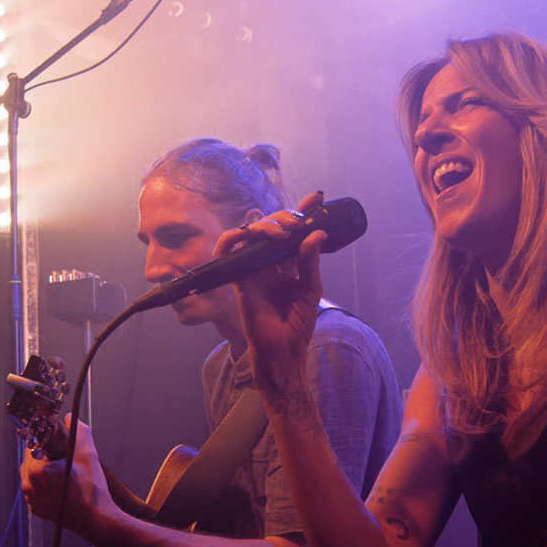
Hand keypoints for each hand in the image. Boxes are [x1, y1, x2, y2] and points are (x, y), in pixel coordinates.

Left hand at [20, 415, 120, 542]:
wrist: (97, 520)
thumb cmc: (92, 490)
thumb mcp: (87, 455)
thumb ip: (78, 432)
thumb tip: (70, 418)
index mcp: (36, 471)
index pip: (34, 446)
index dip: (47, 441)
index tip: (58, 441)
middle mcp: (29, 486)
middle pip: (31, 460)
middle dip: (44, 455)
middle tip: (63, 457)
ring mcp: (32, 500)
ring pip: (32, 475)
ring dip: (43, 470)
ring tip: (63, 472)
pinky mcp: (37, 510)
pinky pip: (35, 490)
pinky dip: (44, 485)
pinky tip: (61, 485)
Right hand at [214, 192, 326, 394]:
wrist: (282, 349)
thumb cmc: (297, 324)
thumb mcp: (311, 289)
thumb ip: (310, 261)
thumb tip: (316, 234)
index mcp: (288, 262)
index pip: (294, 231)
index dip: (304, 211)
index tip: (318, 197)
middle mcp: (269, 261)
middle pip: (272, 226)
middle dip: (285, 216)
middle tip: (298, 221)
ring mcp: (253, 268)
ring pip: (251, 233)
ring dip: (265, 225)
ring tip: (282, 232)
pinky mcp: (238, 277)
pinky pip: (227, 251)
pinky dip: (232, 237)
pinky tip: (246, 232)